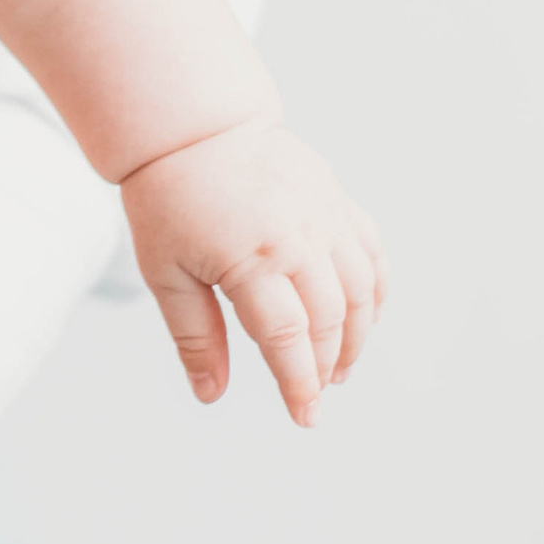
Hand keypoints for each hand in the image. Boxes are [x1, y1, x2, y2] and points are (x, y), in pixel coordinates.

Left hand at [122, 119, 386, 425]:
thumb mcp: (166, 272)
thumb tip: (211, 395)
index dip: (299, 384)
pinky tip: (362, 317)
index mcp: (252, 259)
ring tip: (337, 366)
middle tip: (314, 394)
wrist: (195, 128)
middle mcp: (299, 238)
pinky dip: (376, 291)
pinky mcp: (338, 201)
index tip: (305, 416)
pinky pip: (372, 254)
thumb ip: (194, 336)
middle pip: (330, 321)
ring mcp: (325, 217)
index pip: (288, 338)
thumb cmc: (170, 199)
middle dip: (325, 366)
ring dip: (357, 336)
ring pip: (362, 291)